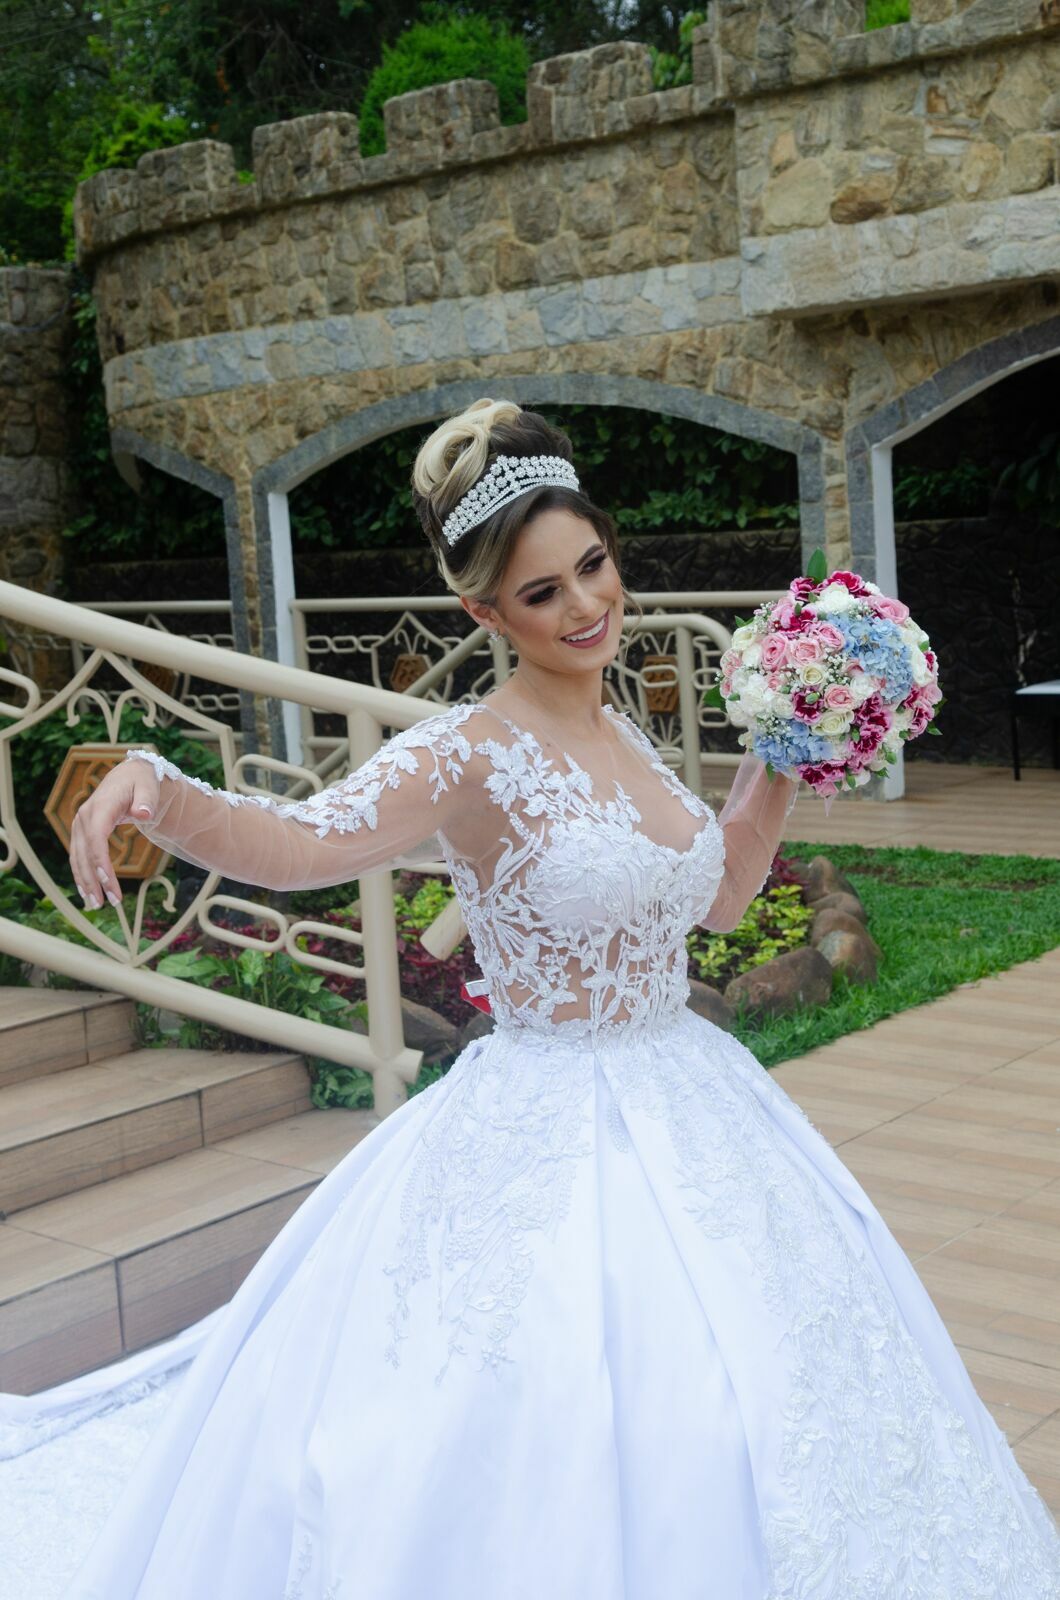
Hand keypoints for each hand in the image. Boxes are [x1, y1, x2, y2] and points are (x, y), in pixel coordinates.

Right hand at [69, 759, 159, 909]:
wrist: (128, 776)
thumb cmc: (141, 782)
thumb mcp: (148, 786)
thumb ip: (146, 800)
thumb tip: (144, 813)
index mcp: (101, 806)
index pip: (96, 838)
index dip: (100, 862)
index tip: (109, 884)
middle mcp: (84, 816)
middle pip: (85, 853)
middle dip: (94, 880)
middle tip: (107, 904)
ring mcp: (80, 825)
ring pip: (78, 858)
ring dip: (85, 883)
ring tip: (96, 906)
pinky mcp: (82, 832)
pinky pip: (79, 857)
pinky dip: (82, 875)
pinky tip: (88, 893)